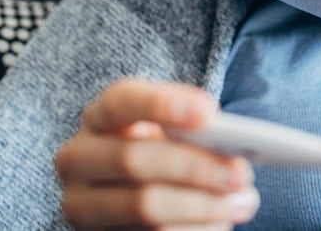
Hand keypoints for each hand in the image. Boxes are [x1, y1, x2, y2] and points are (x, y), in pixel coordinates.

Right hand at [56, 79, 258, 230]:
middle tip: (240, 171)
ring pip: (143, 205)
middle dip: (193, 166)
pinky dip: (192, 230)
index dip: (161, 104)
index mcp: (98, 118)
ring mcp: (82, 205)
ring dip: (201, 205)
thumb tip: (222, 132)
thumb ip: (187, 125)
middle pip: (133, 159)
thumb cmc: (161, 149)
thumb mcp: (168, 129)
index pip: (120, 101)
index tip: (209, 114)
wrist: (132, 192)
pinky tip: (220, 223)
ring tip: (242, 201)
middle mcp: (78, 159)